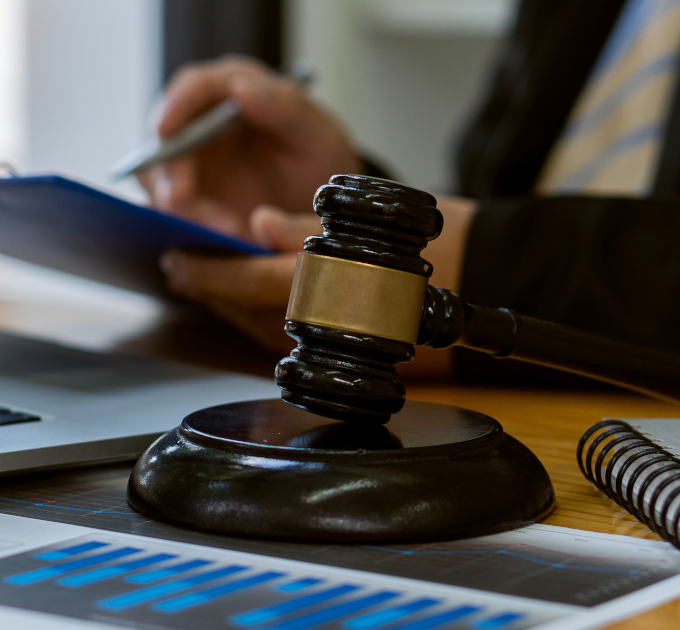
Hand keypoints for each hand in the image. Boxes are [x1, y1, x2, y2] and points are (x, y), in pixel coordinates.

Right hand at [140, 55, 360, 239]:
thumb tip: (241, 86)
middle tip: (181, 200)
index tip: (164, 130)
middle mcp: (202, 124)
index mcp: (231, 90)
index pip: (193, 87)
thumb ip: (285, 106)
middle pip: (167, 140)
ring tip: (225, 229)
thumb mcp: (314, 133)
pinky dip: (193, 228)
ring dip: (184, 208)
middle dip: (170, 172)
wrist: (322, 207)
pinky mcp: (189, 201)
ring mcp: (192, 165)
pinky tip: (224, 239)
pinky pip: (177, 214)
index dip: (173, 106)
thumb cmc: (318, 159)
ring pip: (164, 183)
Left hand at [161, 195, 478, 378]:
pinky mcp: (359, 361)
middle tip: (181, 270)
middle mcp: (340, 325)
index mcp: (341, 285)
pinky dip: (262, 326)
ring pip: (266, 334)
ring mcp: (350, 348)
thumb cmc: (448, 238)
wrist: (504, 276)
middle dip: (210, 292)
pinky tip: (249, 309)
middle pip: (250, 313)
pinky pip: (294, 347)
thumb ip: (307, 227)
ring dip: (232, 310)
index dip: (207, 271)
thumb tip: (256, 224)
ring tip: (207, 285)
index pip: (252, 279)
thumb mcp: (375, 218)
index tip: (176, 260)